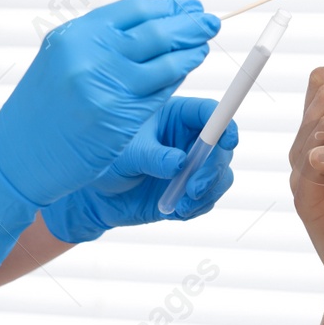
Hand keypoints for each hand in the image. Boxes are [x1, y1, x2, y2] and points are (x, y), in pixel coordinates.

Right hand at [0, 0, 218, 270]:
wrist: (13, 158)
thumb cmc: (39, 112)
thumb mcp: (60, 63)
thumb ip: (98, 46)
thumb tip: (150, 27)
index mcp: (74, 35)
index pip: (133, 10)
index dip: (167, 7)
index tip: (189, 5)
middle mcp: (88, 55)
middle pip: (154, 32)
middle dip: (188, 24)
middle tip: (211, 21)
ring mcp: (104, 86)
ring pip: (163, 62)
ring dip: (190, 51)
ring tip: (204, 44)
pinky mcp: (117, 118)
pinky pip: (158, 94)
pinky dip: (176, 79)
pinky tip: (187, 71)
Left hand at [41, 96, 238, 242]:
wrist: (97, 194)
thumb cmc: (109, 161)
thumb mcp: (127, 154)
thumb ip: (153, 157)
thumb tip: (180, 163)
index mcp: (176, 116)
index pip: (210, 114)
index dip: (224, 124)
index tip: (226, 142)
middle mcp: (189, 140)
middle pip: (221, 148)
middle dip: (214, 170)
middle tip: (194, 189)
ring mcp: (192, 167)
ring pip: (220, 176)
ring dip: (208, 193)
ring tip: (181, 205)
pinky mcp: (189, 191)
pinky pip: (207, 199)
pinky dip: (197, 208)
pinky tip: (175, 211)